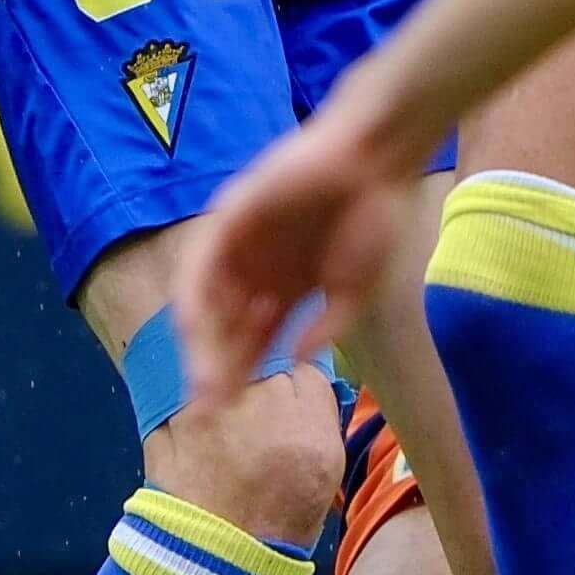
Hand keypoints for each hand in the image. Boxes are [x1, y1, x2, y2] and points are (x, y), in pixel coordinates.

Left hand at [173, 97, 422, 415]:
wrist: (376, 160)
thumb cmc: (375, 218)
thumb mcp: (355, 289)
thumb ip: (327, 326)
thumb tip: (298, 360)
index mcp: (286, 287)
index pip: (254, 339)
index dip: (240, 374)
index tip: (229, 414)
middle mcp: (258, 268)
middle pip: (226, 327)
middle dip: (216, 367)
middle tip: (208, 409)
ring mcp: (242, 243)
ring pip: (210, 300)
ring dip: (203, 342)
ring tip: (205, 379)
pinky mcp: (232, 214)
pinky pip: (204, 260)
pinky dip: (197, 294)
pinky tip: (198, 329)